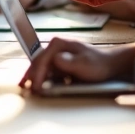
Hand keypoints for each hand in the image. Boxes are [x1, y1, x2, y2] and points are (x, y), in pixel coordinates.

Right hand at [19, 39, 134, 93]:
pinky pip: (47, 70)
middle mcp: (55, 47)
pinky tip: (39, 86)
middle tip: (23, 89)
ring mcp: (58, 54)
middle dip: (30, 76)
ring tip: (26, 88)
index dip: (37, 75)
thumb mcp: (84, 65)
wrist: (110, 64)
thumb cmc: (98, 64)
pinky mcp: (61, 62)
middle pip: (37, 62)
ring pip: (41, 66)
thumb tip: (55, 60)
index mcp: (58, 44)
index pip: (42, 60)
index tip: (36, 88)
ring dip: (34, 77)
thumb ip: (69, 62)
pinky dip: (41, 78)